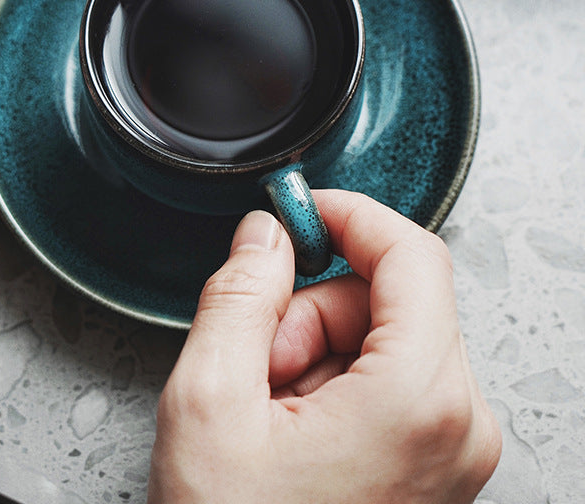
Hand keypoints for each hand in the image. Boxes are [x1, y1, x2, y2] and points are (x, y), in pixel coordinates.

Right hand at [148, 190, 500, 503]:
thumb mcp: (210, 403)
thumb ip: (238, 296)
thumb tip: (265, 235)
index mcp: (418, 401)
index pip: (412, 254)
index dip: (350, 215)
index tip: (303, 210)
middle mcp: (457, 422)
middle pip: (389, 295)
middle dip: (313, 308)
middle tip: (261, 359)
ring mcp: (451, 444)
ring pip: (383, 332)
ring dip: (316, 348)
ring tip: (274, 407)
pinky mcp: (435, 456)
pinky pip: (387, 374)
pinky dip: (333, 379)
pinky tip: (296, 427)